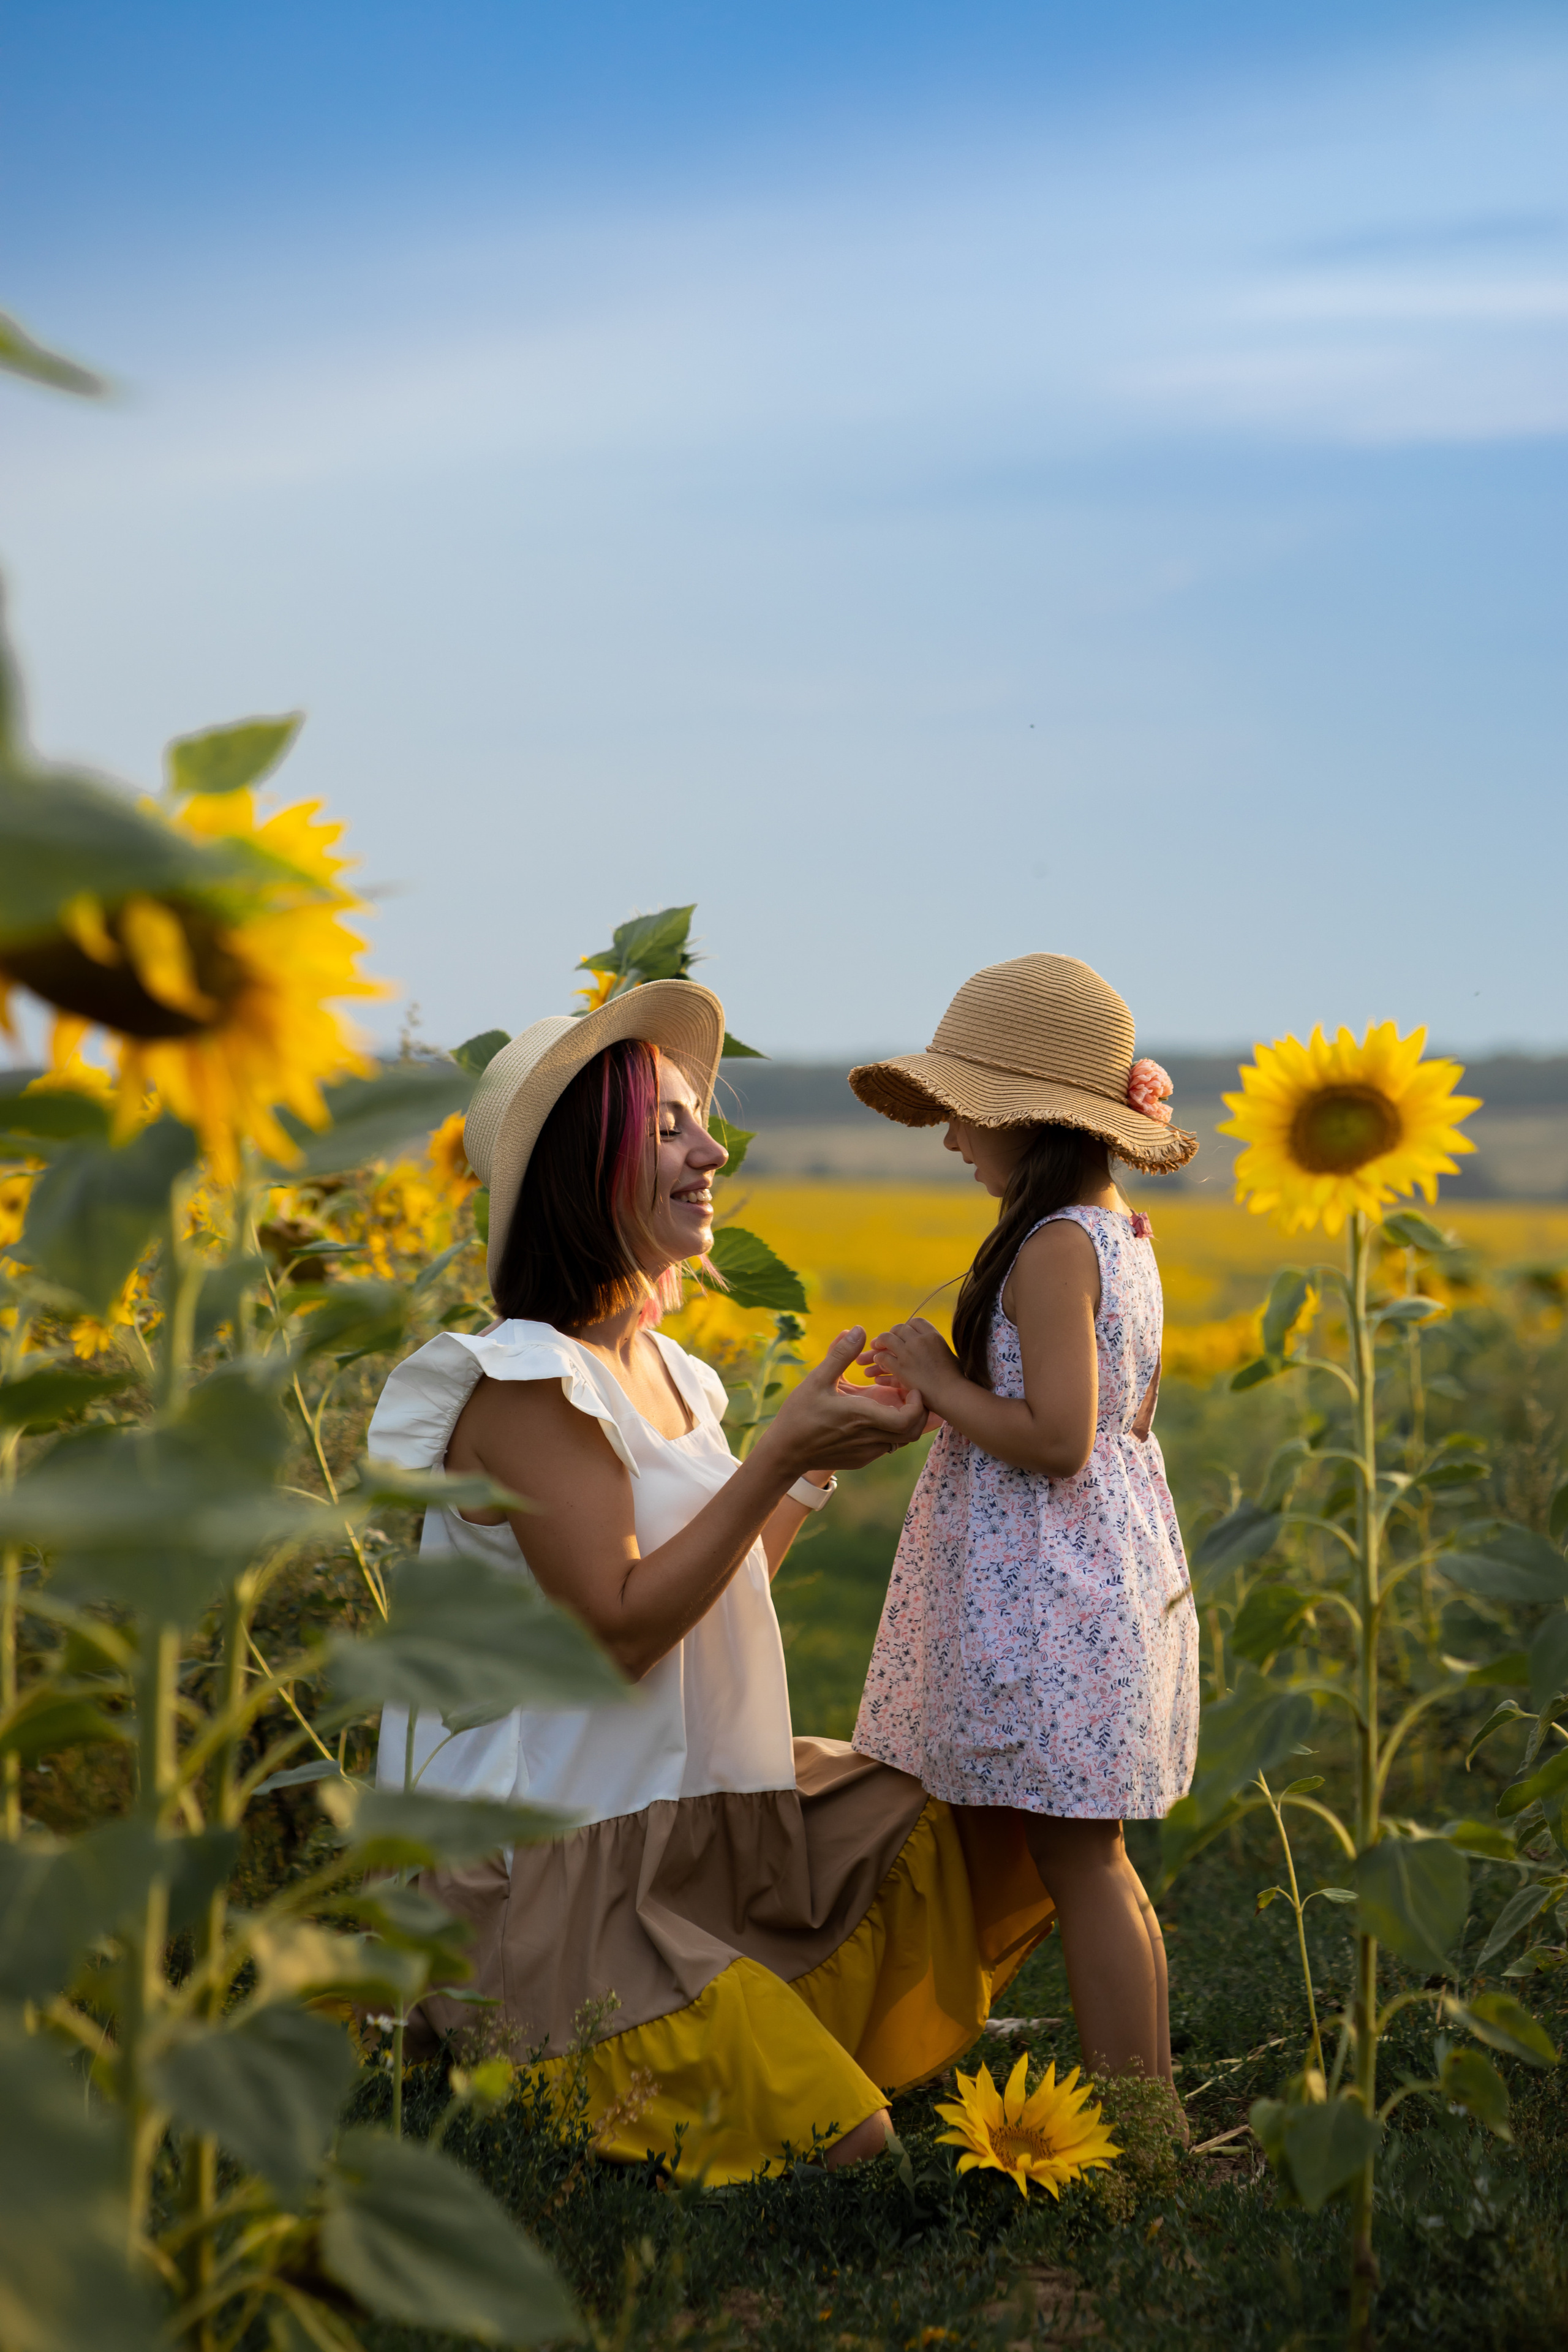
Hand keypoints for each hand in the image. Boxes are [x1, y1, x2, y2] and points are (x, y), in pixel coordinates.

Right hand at [760, 1329, 928, 1476]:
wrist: (785, 1452)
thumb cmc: (799, 1414)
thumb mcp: (817, 1380)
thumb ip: (840, 1355)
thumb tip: (858, 1329)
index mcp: (862, 1416)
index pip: (908, 1418)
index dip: (917, 1404)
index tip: (911, 1388)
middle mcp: (869, 1438)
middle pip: (913, 1432)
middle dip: (919, 1413)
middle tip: (909, 1394)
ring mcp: (867, 1453)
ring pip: (902, 1441)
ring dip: (905, 1423)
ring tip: (894, 1404)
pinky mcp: (861, 1460)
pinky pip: (887, 1447)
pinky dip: (891, 1432)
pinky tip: (876, 1417)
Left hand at [861, 1317, 962, 1412]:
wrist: (951, 1394)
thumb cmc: (954, 1377)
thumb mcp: (947, 1353)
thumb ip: (935, 1346)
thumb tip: (929, 1344)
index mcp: (932, 1335)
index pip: (915, 1322)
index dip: (906, 1327)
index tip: (902, 1334)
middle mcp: (919, 1340)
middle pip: (899, 1328)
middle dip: (891, 1334)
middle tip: (884, 1341)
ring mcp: (908, 1353)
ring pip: (886, 1339)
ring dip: (879, 1343)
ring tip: (874, 1350)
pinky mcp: (900, 1367)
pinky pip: (882, 1357)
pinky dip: (878, 1360)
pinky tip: (877, 1365)